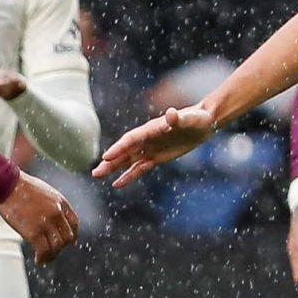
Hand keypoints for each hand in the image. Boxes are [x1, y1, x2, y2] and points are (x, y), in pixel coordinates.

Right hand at [0, 174, 78, 263]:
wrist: (8, 184)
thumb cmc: (21, 186)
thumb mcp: (45, 191)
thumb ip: (52, 204)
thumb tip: (54, 217)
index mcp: (61, 202)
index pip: (74, 223)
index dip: (73, 235)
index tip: (70, 243)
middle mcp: (57, 213)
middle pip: (67, 238)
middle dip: (61, 247)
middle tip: (53, 252)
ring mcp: (46, 223)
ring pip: (57, 247)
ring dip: (52, 255)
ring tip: (45, 259)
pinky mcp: (33, 232)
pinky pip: (43, 251)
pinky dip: (42, 258)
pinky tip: (38, 260)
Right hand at [94, 104, 216, 188]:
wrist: (202, 123)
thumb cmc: (196, 118)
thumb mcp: (189, 119)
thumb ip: (178, 118)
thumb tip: (170, 114)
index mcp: (151, 129)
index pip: (131, 139)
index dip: (119, 148)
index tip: (106, 156)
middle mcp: (146, 139)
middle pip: (124, 151)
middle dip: (110, 161)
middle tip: (95, 172)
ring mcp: (150, 148)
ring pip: (128, 160)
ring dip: (113, 167)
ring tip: (98, 175)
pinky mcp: (156, 157)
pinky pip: (139, 168)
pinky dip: (128, 175)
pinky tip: (117, 184)